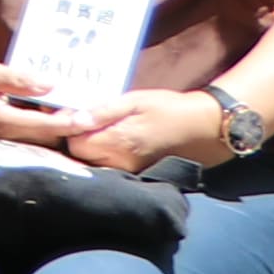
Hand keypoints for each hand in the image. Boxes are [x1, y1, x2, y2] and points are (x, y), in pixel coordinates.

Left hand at [67, 86, 240, 175]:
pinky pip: (109, 164)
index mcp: (119, 144)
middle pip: (80, 155)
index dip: (68, 128)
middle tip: (81, 116)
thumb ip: (102, 111)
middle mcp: (121, 163)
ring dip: (89, 145)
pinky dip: (103, 152)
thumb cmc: (168, 109)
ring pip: (93, 161)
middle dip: (75, 137)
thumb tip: (73, 118)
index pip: (74, 144)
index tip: (70, 112)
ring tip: (94, 125)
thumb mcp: (133, 101)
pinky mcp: (136, 173)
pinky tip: (108, 136)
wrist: (204, 128)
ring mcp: (129, 171)